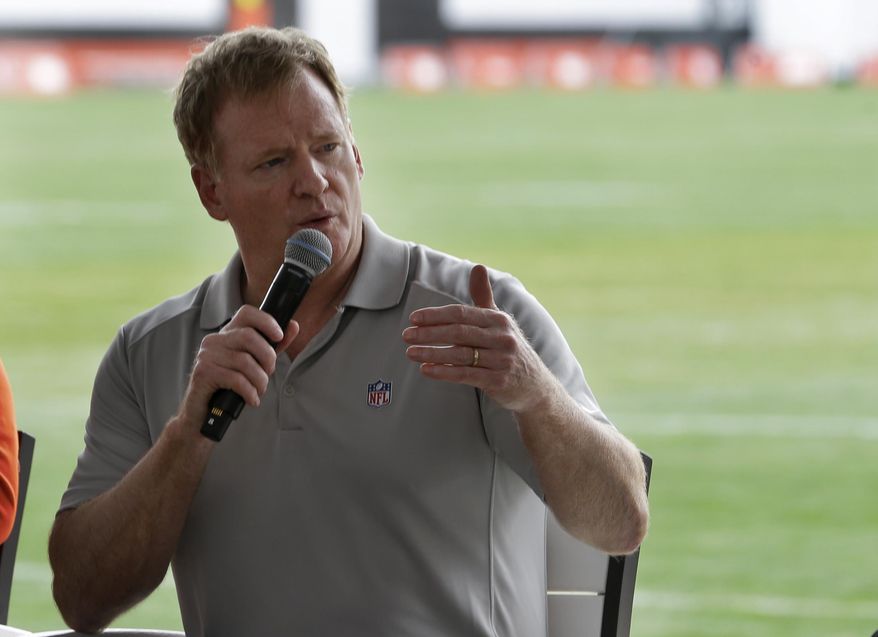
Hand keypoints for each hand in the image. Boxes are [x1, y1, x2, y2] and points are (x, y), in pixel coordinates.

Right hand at [179, 306, 299, 426]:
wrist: (201, 413)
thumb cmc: (228, 387)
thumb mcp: (253, 364)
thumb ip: (272, 346)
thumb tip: (293, 326)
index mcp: (227, 334)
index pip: (247, 313)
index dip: (266, 321)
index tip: (279, 337)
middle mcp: (214, 340)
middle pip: (249, 337)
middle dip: (267, 357)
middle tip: (268, 373)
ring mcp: (206, 355)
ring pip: (245, 361)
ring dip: (260, 380)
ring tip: (259, 390)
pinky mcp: (203, 372)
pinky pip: (235, 379)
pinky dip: (249, 392)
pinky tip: (251, 399)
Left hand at [402, 265, 553, 412]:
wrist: (535, 386)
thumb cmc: (509, 349)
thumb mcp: (499, 321)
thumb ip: (484, 296)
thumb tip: (477, 266)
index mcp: (499, 320)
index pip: (462, 314)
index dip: (436, 315)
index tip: (414, 318)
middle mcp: (502, 338)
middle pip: (459, 332)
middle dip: (429, 333)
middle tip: (406, 335)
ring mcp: (501, 360)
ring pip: (460, 355)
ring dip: (431, 353)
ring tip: (410, 353)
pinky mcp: (498, 381)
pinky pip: (466, 375)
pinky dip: (444, 372)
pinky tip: (426, 370)